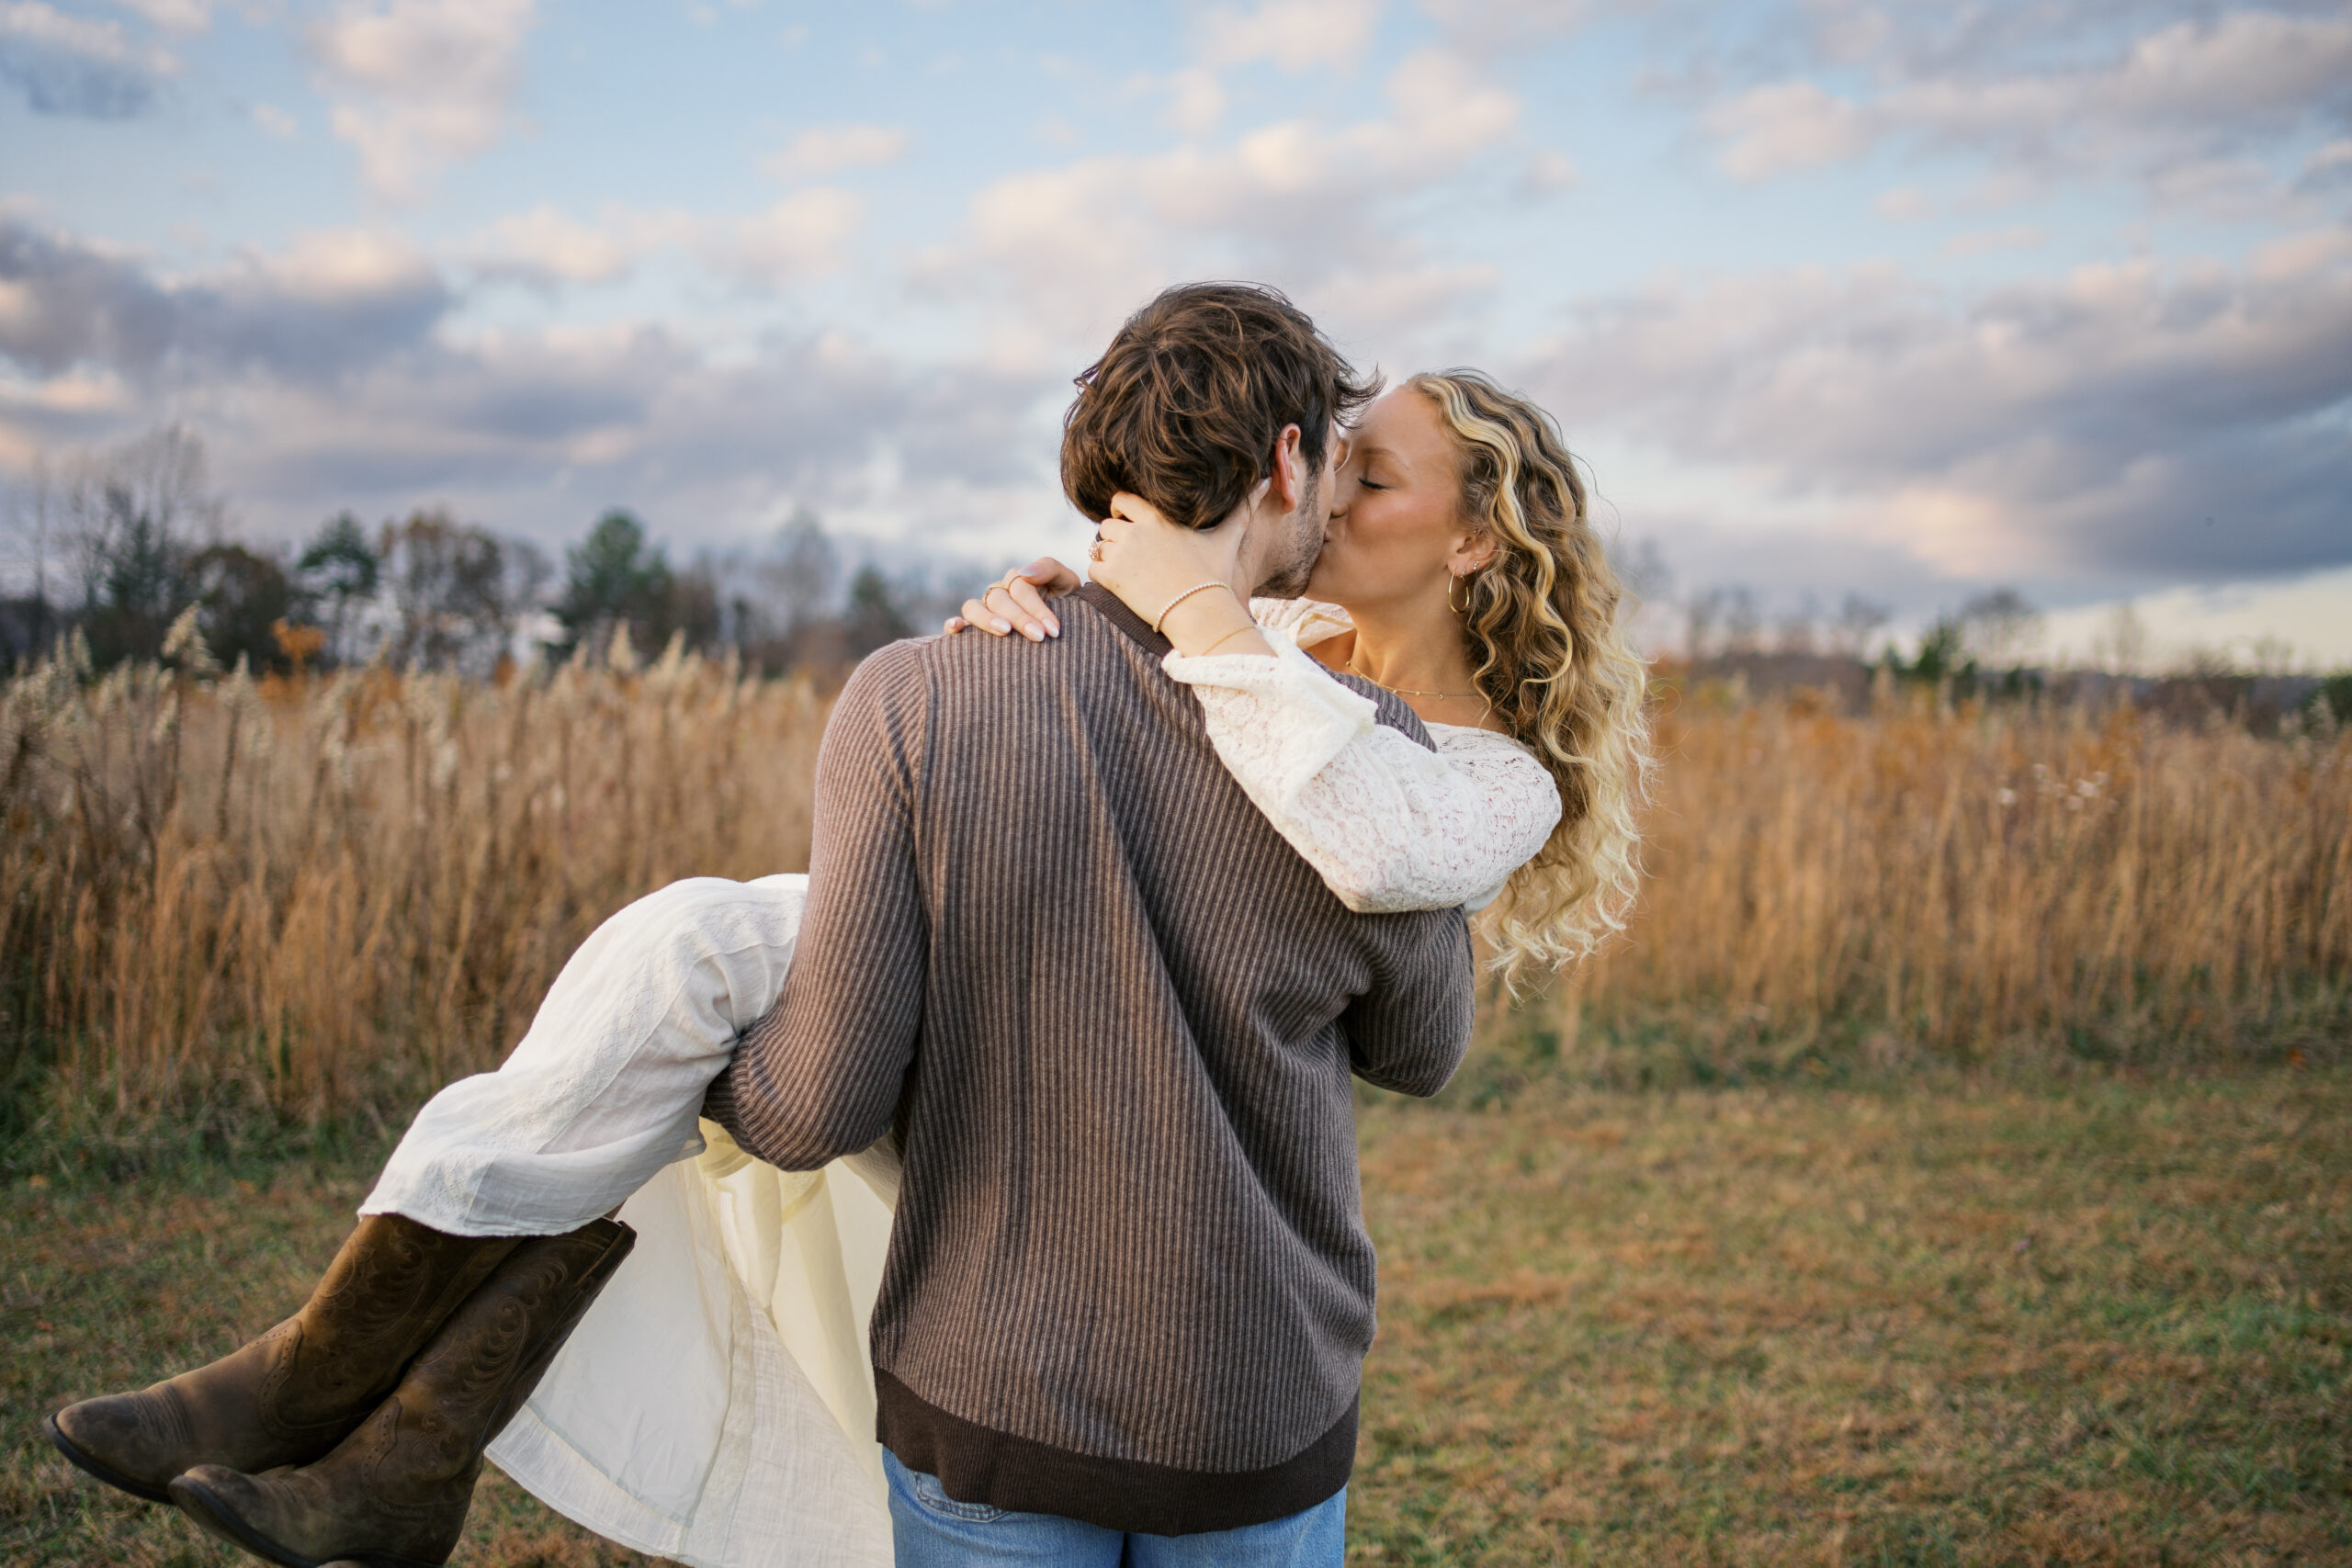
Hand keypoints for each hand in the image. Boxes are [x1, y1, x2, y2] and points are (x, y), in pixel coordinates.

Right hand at [943, 558, 1080, 640]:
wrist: (1070, 630)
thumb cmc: (1069, 605)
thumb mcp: (1066, 582)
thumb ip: (1049, 568)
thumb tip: (1024, 573)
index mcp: (1019, 579)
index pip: (1021, 588)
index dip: (1037, 608)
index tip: (1053, 630)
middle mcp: (999, 592)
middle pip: (999, 599)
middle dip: (1020, 618)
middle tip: (1039, 637)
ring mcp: (985, 609)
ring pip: (974, 607)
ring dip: (987, 619)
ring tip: (1005, 632)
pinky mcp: (975, 628)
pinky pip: (960, 622)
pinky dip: (953, 624)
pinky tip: (956, 628)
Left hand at [1090, 492, 1245, 630]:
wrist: (1201, 611)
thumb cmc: (1215, 575)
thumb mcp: (1228, 537)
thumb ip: (1243, 507)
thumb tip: (1266, 481)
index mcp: (1157, 516)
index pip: (1122, 499)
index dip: (1121, 510)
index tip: (1129, 523)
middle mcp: (1135, 530)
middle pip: (1106, 524)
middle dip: (1113, 536)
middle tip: (1127, 552)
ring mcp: (1122, 554)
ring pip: (1099, 547)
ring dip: (1109, 557)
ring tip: (1128, 572)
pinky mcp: (1112, 577)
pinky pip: (1093, 568)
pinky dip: (1102, 576)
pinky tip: (1121, 585)